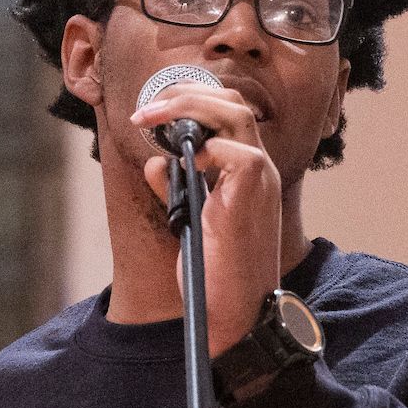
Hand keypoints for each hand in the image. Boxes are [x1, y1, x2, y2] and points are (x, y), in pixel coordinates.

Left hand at [129, 80, 282, 357]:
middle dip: (185, 94)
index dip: (189, 103)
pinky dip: (204, 147)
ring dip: (188, 107)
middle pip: (232, 102)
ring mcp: (261, 177)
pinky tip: (180, 163)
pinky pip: (234, 148)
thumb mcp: (189, 223)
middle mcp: (260, 169)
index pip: (228, 115)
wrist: (235, 313)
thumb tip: (156, 163)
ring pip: (235, 112)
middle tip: (146, 109)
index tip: (150, 114)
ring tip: (151, 118)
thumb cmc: (216, 276)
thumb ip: (176, 189)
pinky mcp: (254, 190)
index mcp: (248, 173)